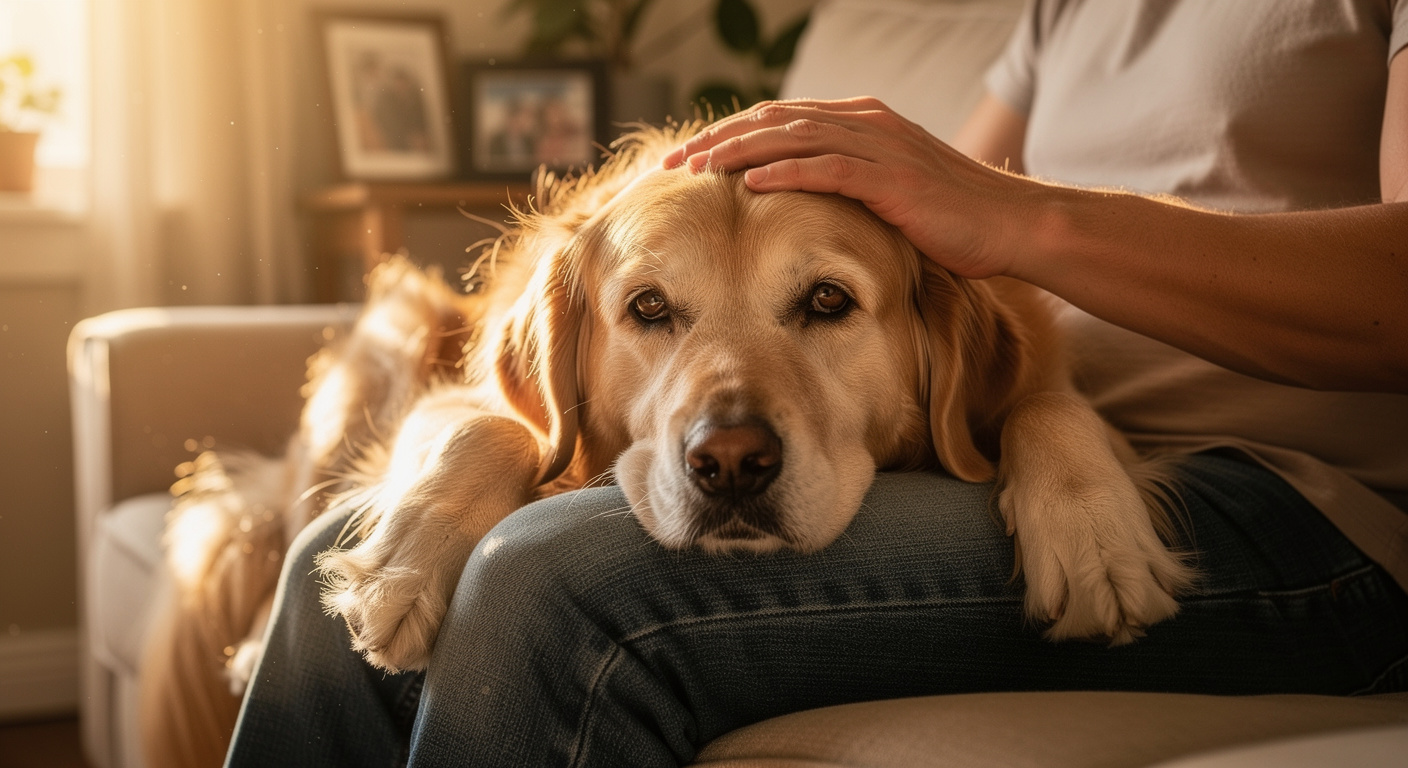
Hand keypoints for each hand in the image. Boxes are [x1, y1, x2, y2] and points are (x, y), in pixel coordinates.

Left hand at [663, 97, 1032, 279]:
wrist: (1011, 224)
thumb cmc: (954, 217)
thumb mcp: (892, 193)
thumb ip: (851, 185)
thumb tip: (805, 204)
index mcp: (863, 122)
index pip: (781, 118)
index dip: (731, 134)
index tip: (690, 156)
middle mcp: (867, 123)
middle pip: (775, 120)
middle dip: (719, 138)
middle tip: (673, 162)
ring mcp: (880, 147)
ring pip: (792, 137)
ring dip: (738, 151)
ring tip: (696, 168)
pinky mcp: (893, 178)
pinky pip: (828, 168)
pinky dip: (786, 171)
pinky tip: (750, 182)